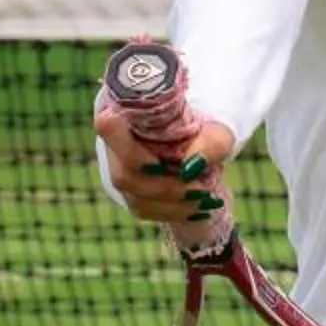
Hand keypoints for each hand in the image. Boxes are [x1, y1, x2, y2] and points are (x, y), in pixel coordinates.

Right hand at [93, 94, 238, 227]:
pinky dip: (173, 211)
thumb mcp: (218, 132)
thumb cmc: (205, 131)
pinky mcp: (130, 194)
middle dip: (166, 187)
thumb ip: (211, 144)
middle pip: (125, 175)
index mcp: (127, 114)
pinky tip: (197, 208)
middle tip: (201, 189)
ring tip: (205, 198)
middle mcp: (114, 144)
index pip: (107, 125)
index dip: (126, 144)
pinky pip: (144, 210)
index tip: (160, 156)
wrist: (199, 142)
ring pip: (135, 198)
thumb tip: (192, 168)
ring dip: (173, 203)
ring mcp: (119, 172)